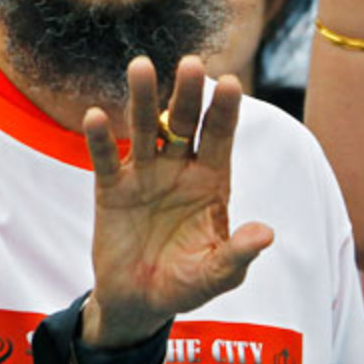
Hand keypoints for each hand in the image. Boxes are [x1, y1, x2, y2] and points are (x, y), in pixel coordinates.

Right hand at [82, 56, 273, 347]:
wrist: (142, 301)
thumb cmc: (188, 283)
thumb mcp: (219, 274)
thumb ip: (240, 254)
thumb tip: (266, 234)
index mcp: (212, 182)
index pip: (221, 139)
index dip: (225, 112)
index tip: (231, 82)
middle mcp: (180, 170)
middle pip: (185, 124)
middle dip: (188, 94)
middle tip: (190, 63)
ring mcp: (145, 175)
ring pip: (145, 130)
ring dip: (144, 100)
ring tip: (142, 67)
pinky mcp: (112, 190)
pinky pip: (105, 160)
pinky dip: (100, 139)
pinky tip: (97, 116)